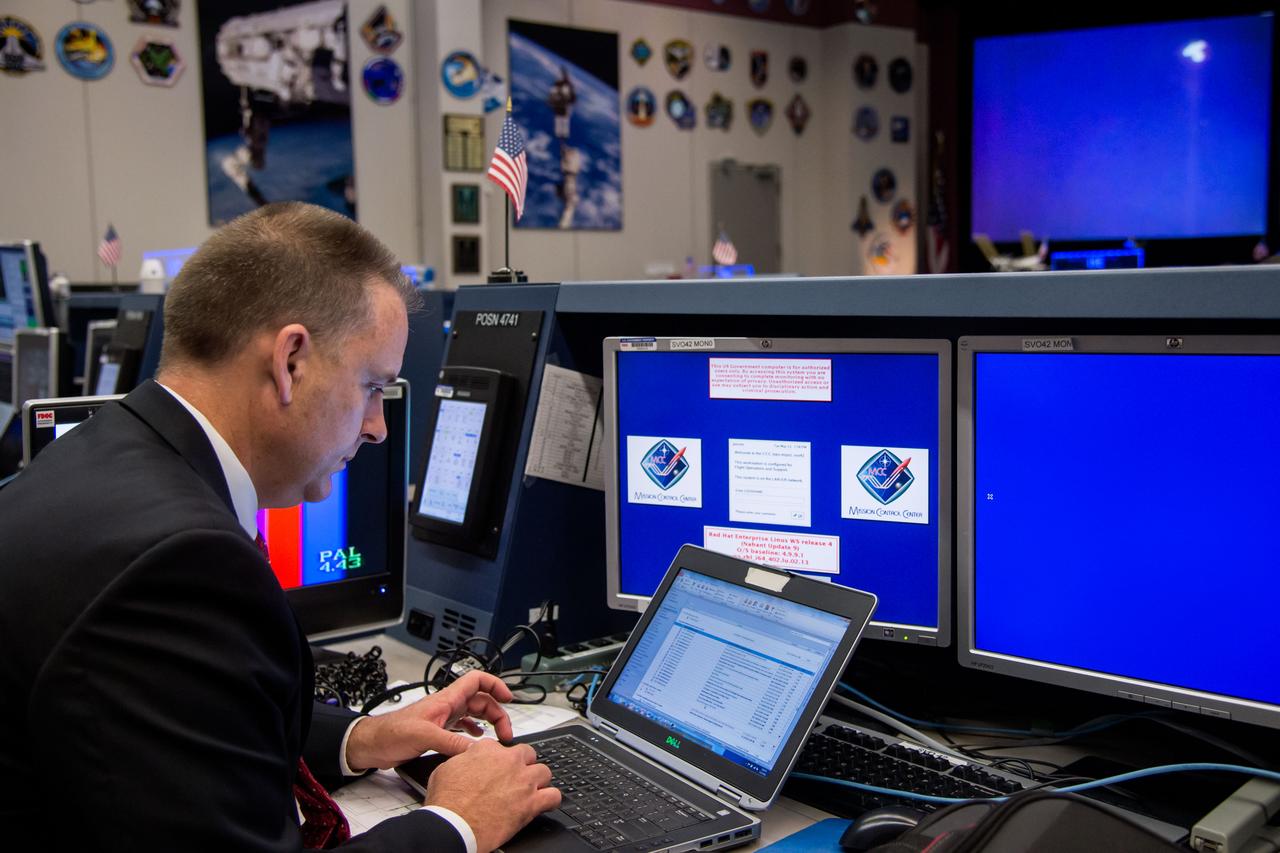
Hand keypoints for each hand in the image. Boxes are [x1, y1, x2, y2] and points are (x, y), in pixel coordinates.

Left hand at [345, 671, 514, 770]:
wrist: (371, 745)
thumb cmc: (391, 733)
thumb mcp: (424, 736)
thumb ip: (451, 742)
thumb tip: (477, 750)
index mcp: (446, 700)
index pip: (477, 680)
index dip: (495, 684)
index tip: (509, 698)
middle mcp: (447, 706)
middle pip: (481, 700)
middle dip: (497, 713)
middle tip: (505, 733)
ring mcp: (443, 718)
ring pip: (474, 714)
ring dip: (489, 724)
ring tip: (497, 739)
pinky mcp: (438, 732)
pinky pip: (463, 728)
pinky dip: (474, 733)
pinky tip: (476, 743)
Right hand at [426, 740, 560, 852]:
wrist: (453, 825)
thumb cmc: (447, 801)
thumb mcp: (446, 768)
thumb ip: (463, 758)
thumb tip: (468, 758)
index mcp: (488, 750)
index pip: (502, 747)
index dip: (499, 760)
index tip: (497, 769)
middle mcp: (509, 761)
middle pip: (528, 755)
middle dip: (523, 765)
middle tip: (515, 778)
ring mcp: (523, 781)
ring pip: (544, 772)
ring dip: (538, 781)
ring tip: (530, 791)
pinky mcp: (531, 803)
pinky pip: (554, 796)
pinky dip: (551, 800)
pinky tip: (544, 803)